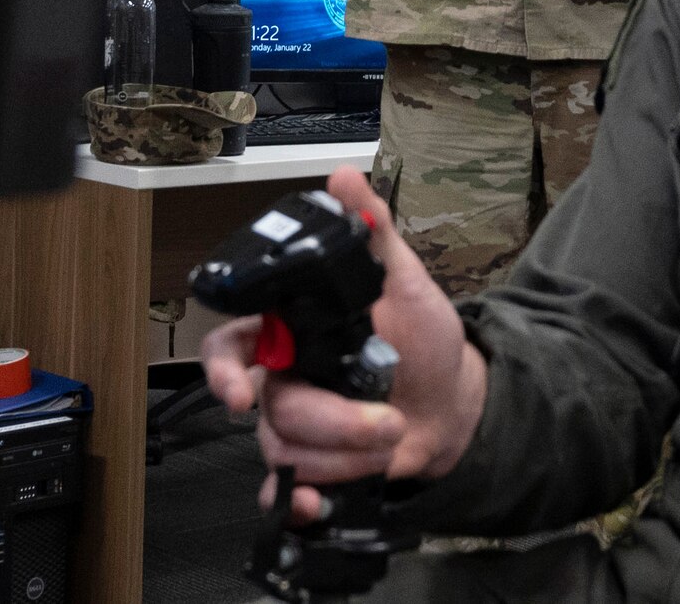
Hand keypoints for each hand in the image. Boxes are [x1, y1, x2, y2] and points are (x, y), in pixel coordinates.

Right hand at [201, 166, 488, 521]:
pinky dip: (301, 503)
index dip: (223, 370)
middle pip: (271, 408)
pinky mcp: (314, 468)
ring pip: (286, 450)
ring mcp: (298, 428)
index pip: (231, 347)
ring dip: (347, 451)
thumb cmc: (424, 338)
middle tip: (383, 418)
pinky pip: (285, 494)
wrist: (456, 401)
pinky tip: (321, 503)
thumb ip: (373, 230)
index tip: (240, 393)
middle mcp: (285, 381)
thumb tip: (344, 176)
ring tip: (395, 432)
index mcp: (293, 333)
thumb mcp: (405, 278)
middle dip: (331, 420)